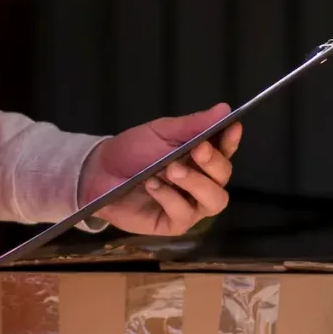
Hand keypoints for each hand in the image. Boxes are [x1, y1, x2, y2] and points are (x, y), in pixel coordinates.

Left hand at [78, 105, 241, 236]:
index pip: (225, 151)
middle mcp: (201, 183)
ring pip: (213, 201)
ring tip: (172, 170)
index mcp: (201, 159)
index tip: (232, 127)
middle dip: (214, 162)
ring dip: (196, 183)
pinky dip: (169, 197)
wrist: (100, 172)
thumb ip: (191, 125)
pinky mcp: (173, 224)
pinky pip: (183, 214)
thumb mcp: (160, 132)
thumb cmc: (133, 151)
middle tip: (197, 150)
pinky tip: (153, 185)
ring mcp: (189, 206)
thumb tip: (224, 109)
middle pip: (223, 177)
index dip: (231, 141)